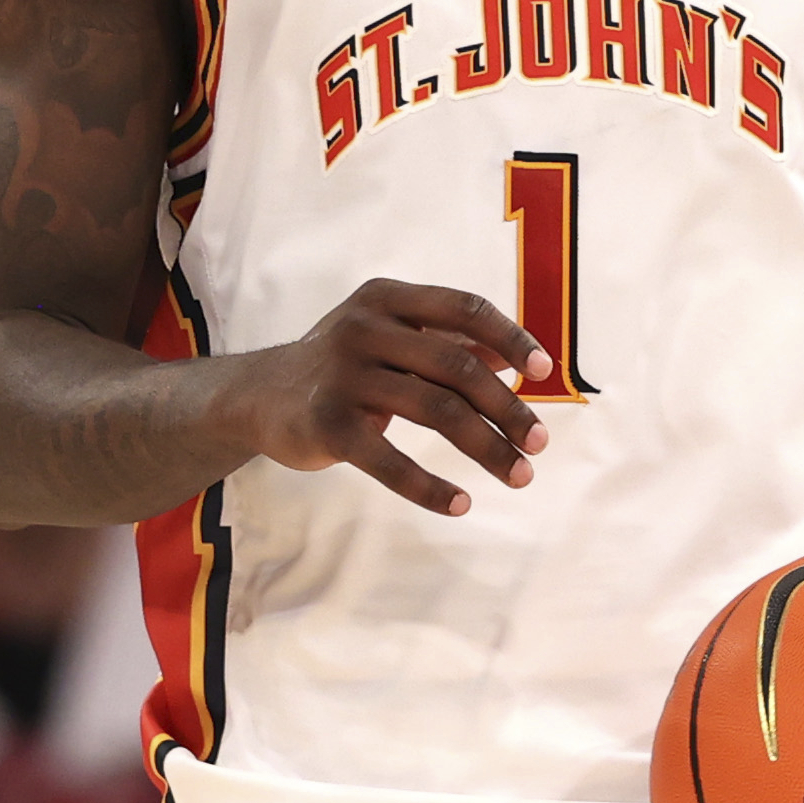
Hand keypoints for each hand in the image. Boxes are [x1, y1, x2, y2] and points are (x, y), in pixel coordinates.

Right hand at [231, 279, 552, 516]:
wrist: (257, 395)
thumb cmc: (342, 365)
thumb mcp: (389, 338)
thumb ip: (446, 341)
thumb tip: (515, 361)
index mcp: (387, 298)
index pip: (464, 307)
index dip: (511, 338)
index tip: (546, 372)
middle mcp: (365, 327)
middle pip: (457, 365)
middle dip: (507, 407)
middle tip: (540, 443)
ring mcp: (344, 374)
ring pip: (436, 410)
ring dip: (486, 447)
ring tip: (519, 475)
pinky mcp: (327, 424)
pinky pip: (389, 460)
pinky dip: (430, 486)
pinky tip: (460, 504)